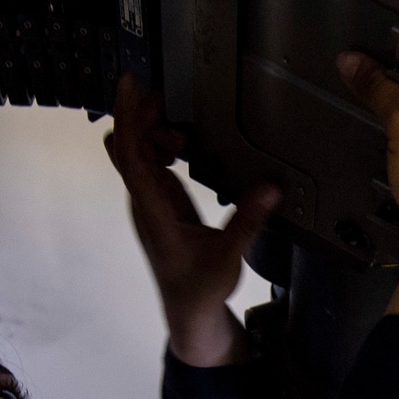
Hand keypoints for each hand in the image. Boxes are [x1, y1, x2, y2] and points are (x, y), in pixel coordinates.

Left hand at [105, 74, 279, 366]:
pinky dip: (162, 144)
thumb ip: (246, 223)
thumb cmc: (200, 290)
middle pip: (130, 146)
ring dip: (154, 130)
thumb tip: (269, 189)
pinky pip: (151, 163)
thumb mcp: (227, 258)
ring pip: (138, 152)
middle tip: (167, 92)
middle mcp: (145, 203)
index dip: (129, 118)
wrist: (189, 313)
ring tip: (182, 123)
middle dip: (143, 115)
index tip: (131, 85)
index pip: (131, 156)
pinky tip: (183, 141)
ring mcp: (150, 202)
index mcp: (154, 212)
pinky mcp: (161, 202)